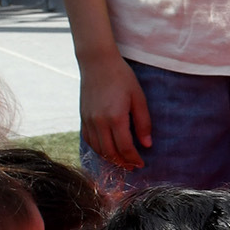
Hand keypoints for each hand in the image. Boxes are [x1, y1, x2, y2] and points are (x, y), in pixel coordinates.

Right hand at [80, 50, 152, 168]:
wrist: (97, 63)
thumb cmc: (122, 77)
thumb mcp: (138, 98)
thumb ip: (143, 123)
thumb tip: (147, 144)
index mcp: (115, 117)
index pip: (125, 148)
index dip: (134, 159)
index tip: (141, 164)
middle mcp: (99, 122)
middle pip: (110, 152)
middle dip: (122, 163)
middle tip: (132, 167)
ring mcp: (88, 120)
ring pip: (98, 149)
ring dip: (110, 158)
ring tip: (121, 161)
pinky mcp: (83, 117)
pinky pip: (88, 140)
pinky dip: (98, 149)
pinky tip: (107, 150)